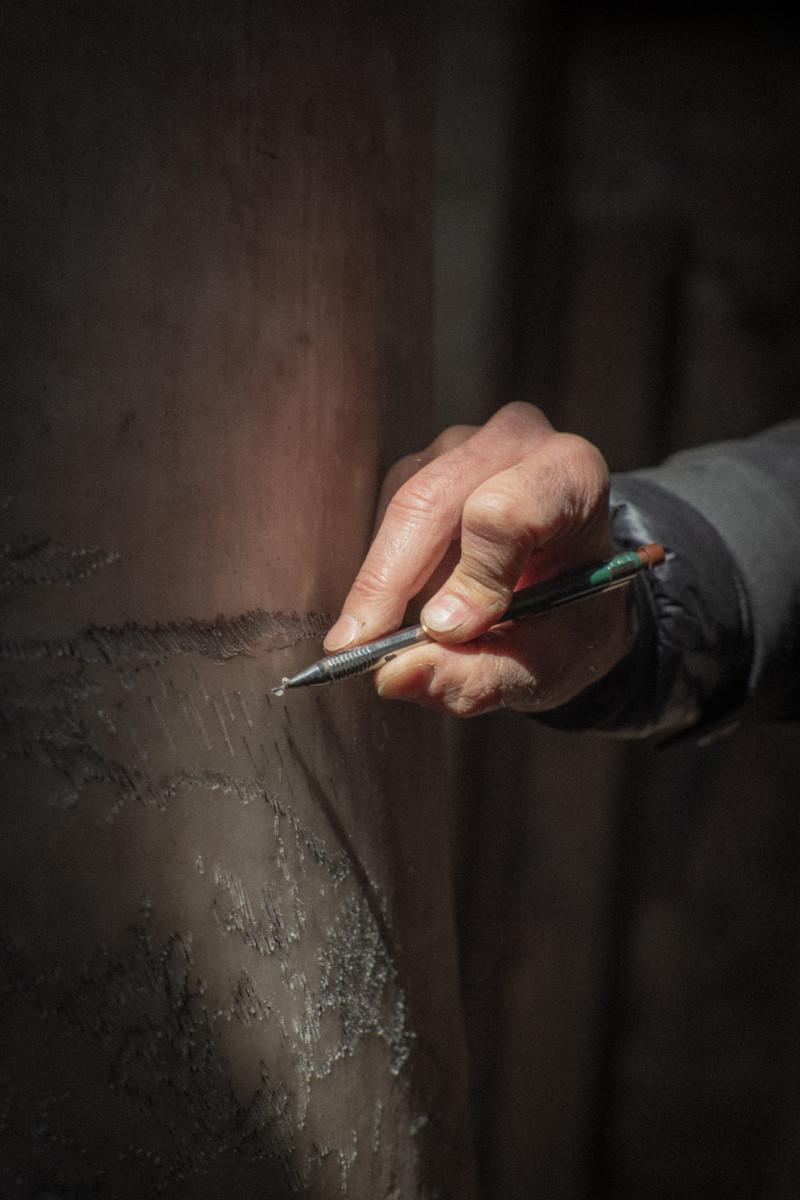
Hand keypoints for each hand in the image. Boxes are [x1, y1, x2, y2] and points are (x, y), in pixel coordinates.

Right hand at [324, 402, 636, 715]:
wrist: (569, 593)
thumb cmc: (567, 622)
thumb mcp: (542, 666)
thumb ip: (477, 677)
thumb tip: (393, 676)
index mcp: (572, 476)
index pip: (504, 511)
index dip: (469, 574)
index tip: (445, 633)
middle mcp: (515, 441)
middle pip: (430, 502)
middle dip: (389, 582)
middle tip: (359, 649)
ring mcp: (461, 446)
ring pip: (397, 511)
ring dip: (386, 583)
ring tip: (400, 634)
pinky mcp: (421, 463)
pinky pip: (382, 520)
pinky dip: (384, 575)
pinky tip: (407, 606)